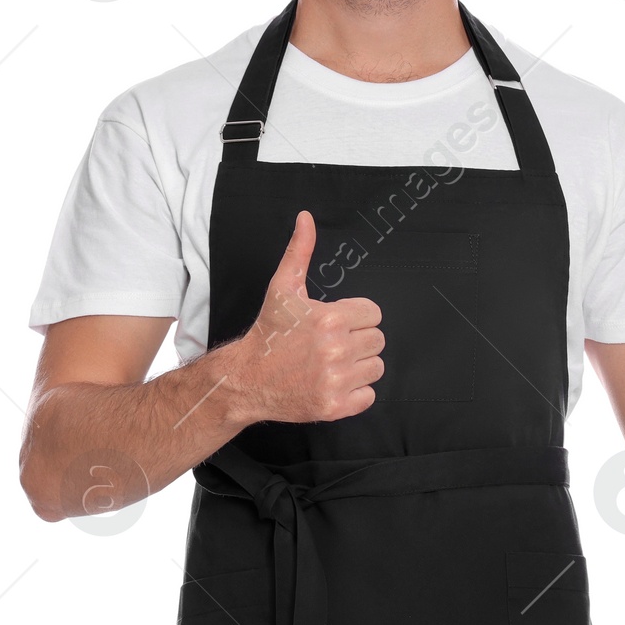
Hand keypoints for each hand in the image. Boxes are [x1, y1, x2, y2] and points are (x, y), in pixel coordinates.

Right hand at [229, 210, 384, 422]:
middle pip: (378, 341)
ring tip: (332, 364)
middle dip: (358, 340)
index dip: (355, 317)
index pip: (373, 314)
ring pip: (376, 368)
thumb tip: (306, 218)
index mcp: (331, 318)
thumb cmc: (268, 333)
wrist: (246, 378)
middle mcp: (336, 350)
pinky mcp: (335, 406)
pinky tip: (333, 383)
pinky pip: (369, 396)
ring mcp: (336, 380)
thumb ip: (300, 251)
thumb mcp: (283, 288)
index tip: (336, 324)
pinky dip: (355, 393)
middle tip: (332, 344)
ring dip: (359, 366)